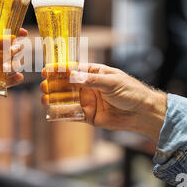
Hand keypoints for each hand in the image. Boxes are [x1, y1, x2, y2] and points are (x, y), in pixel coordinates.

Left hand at [0, 26, 26, 119]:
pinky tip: (18, 76)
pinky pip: (11, 82)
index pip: (1, 41)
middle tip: (14, 49)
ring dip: (16, 63)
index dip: (12, 36)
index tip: (21, 32)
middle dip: (15, 49)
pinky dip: (16, 79)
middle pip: (9, 52)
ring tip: (12, 65)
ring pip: (12, 66)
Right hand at [40, 64, 166, 142]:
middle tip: (44, 87)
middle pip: (66, 85)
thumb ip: (92, 80)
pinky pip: (72, 114)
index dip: (59, 70)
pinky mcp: (88, 115)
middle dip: (53, 85)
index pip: (73, 70)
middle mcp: (88, 86)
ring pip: (66, 99)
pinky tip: (52, 112)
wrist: (142, 113)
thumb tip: (73, 76)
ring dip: (54, 99)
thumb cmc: (131, 92)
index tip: (46, 71)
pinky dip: (62, 113)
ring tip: (44, 99)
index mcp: (93, 73)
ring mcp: (87, 101)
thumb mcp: (112, 82)